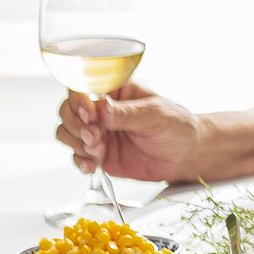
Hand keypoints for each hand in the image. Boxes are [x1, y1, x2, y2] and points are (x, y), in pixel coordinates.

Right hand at [57, 82, 201, 182]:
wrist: (186, 156)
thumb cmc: (177, 127)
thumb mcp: (156, 114)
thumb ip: (128, 113)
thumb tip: (102, 107)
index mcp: (116, 92)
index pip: (84, 87)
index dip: (79, 100)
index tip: (89, 114)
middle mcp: (102, 111)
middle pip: (68, 110)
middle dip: (76, 124)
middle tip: (94, 136)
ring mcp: (99, 133)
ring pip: (67, 132)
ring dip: (76, 142)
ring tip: (96, 151)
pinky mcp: (99, 155)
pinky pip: (77, 156)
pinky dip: (80, 161)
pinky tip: (92, 165)